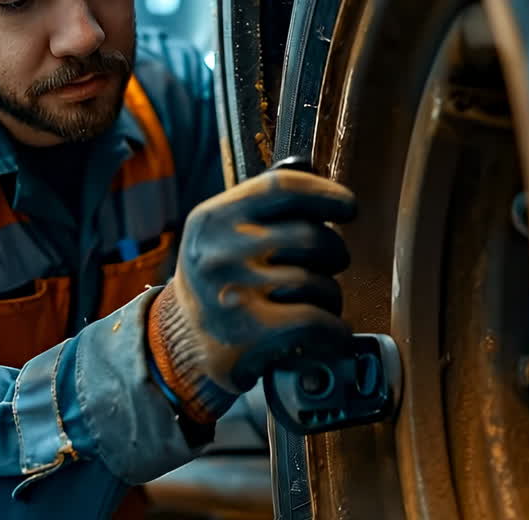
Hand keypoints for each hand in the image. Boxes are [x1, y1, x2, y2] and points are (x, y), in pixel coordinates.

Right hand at [146, 169, 355, 423]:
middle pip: (310, 237)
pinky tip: (328, 331)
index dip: (325, 193)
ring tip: (318, 301)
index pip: (281, 188)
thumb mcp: (219, 235)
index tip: (348, 205)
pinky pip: (319, 321)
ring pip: (319, 283)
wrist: (180, 343)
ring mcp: (235, 294)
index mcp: (213, 219)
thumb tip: (318, 184)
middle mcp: (220, 252)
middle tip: (332, 262)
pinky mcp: (252, 335)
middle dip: (335, 251)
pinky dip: (334, 329)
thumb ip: (261, 209)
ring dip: (330, 295)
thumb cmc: (215, 282)